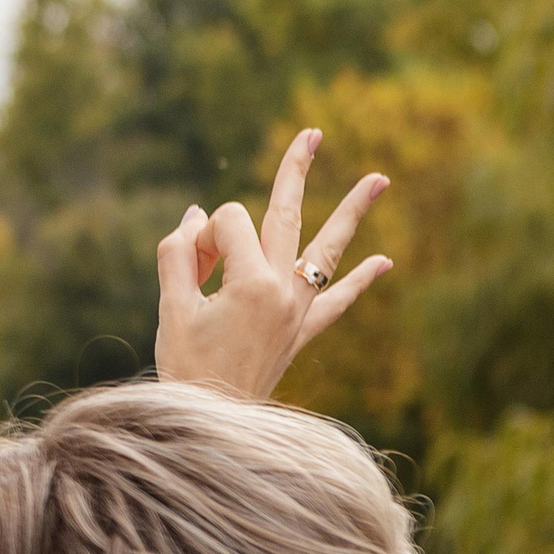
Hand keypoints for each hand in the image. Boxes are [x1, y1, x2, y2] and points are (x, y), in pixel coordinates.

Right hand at [155, 128, 391, 397]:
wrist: (213, 421)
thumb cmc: (185, 367)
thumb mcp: (170, 308)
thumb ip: (176, 254)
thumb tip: (196, 215)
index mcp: (251, 282)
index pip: (227, 224)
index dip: (200, 236)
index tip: (185, 266)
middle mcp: (283, 290)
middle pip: (288, 215)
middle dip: (297, 171)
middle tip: (313, 132)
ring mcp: (297, 310)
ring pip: (327, 249)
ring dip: (353, 212)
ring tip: (381, 177)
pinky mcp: (301, 332)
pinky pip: (336, 302)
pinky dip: (358, 282)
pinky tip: (384, 261)